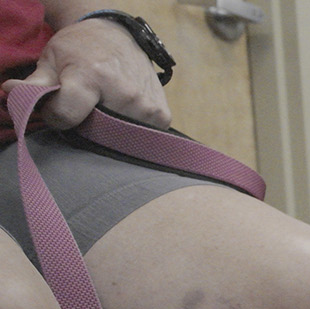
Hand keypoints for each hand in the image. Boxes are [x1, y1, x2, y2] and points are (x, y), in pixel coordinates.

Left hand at [2, 17, 170, 129]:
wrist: (118, 36)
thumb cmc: (81, 48)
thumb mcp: (52, 59)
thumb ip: (34, 83)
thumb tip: (9, 93)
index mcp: (91, 76)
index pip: (65, 116)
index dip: (55, 116)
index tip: (57, 107)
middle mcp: (123, 93)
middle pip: (93, 132)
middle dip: (83, 126)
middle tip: (84, 106)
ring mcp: (145, 107)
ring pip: (118, 138)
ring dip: (108, 130)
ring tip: (105, 106)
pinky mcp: (162, 115)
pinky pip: (141, 136)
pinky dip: (129, 129)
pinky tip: (124, 111)